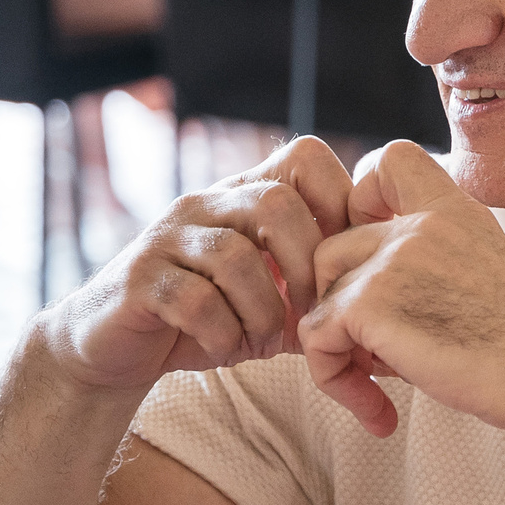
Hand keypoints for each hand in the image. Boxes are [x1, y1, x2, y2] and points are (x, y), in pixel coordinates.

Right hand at [38, 138, 353, 391]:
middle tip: (308, 316)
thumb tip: (390, 316)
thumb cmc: (205, 320)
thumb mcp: (274, 305)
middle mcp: (207, 205)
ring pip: (235, 257)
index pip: (306, 156)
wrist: (114, 348)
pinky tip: (224, 348)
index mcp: (245, 197)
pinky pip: (193, 299)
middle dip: (304, 268)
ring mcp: (168, 238)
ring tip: (261, 343)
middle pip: (275, 202)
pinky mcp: (139, 280)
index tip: (344, 265)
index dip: (339, 203)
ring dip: (262, 312)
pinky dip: (222, 333)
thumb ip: (321, 299)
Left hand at [297, 141, 504, 436]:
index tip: (380, 260)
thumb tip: (370, 311)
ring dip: (339, 348)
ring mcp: (392, 259)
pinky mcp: (370, 301)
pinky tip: (379, 412)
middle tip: (381, 356)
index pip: (388, 160)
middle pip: (334, 247)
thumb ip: (433, 270)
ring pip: (320, 296)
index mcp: (455, 213)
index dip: (362, 201)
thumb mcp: (485, 279)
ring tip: (381, 386)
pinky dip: (335, 379)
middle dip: (343, 306)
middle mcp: (419, 226)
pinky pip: (316, 337)